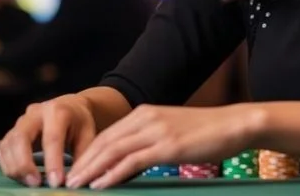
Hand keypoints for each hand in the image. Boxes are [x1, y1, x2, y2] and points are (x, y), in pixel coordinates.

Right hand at [0, 95, 96, 188]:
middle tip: (35, 184)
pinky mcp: (12, 131)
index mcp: (58, 111)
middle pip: (21, 137)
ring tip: (30, 183)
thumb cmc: (80, 122)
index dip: (53, 162)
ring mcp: (21, 121)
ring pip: (8, 144)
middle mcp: (35, 113)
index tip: (56, 182)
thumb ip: (82, 157)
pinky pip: (3, 149)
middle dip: (25, 164)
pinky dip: (7, 165)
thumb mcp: (88, 136)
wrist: (70, 107)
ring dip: (15, 167)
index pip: (52, 138)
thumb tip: (73, 181)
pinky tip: (20, 176)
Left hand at [65, 103, 265, 189]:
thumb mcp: (171, 132)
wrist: (233, 125)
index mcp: (145, 113)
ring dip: (91, 169)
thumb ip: (149, 142)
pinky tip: (101, 184)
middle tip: (66, 182)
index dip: (87, 154)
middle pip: (105, 142)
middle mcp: (146, 118)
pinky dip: (113, 173)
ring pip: (114, 151)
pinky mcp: (168, 146)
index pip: (107, 135)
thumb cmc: (204, 132)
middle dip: (83, 163)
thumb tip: (129, 163)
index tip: (73, 170)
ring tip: (76, 185)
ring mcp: (157, 131)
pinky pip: (133, 161)